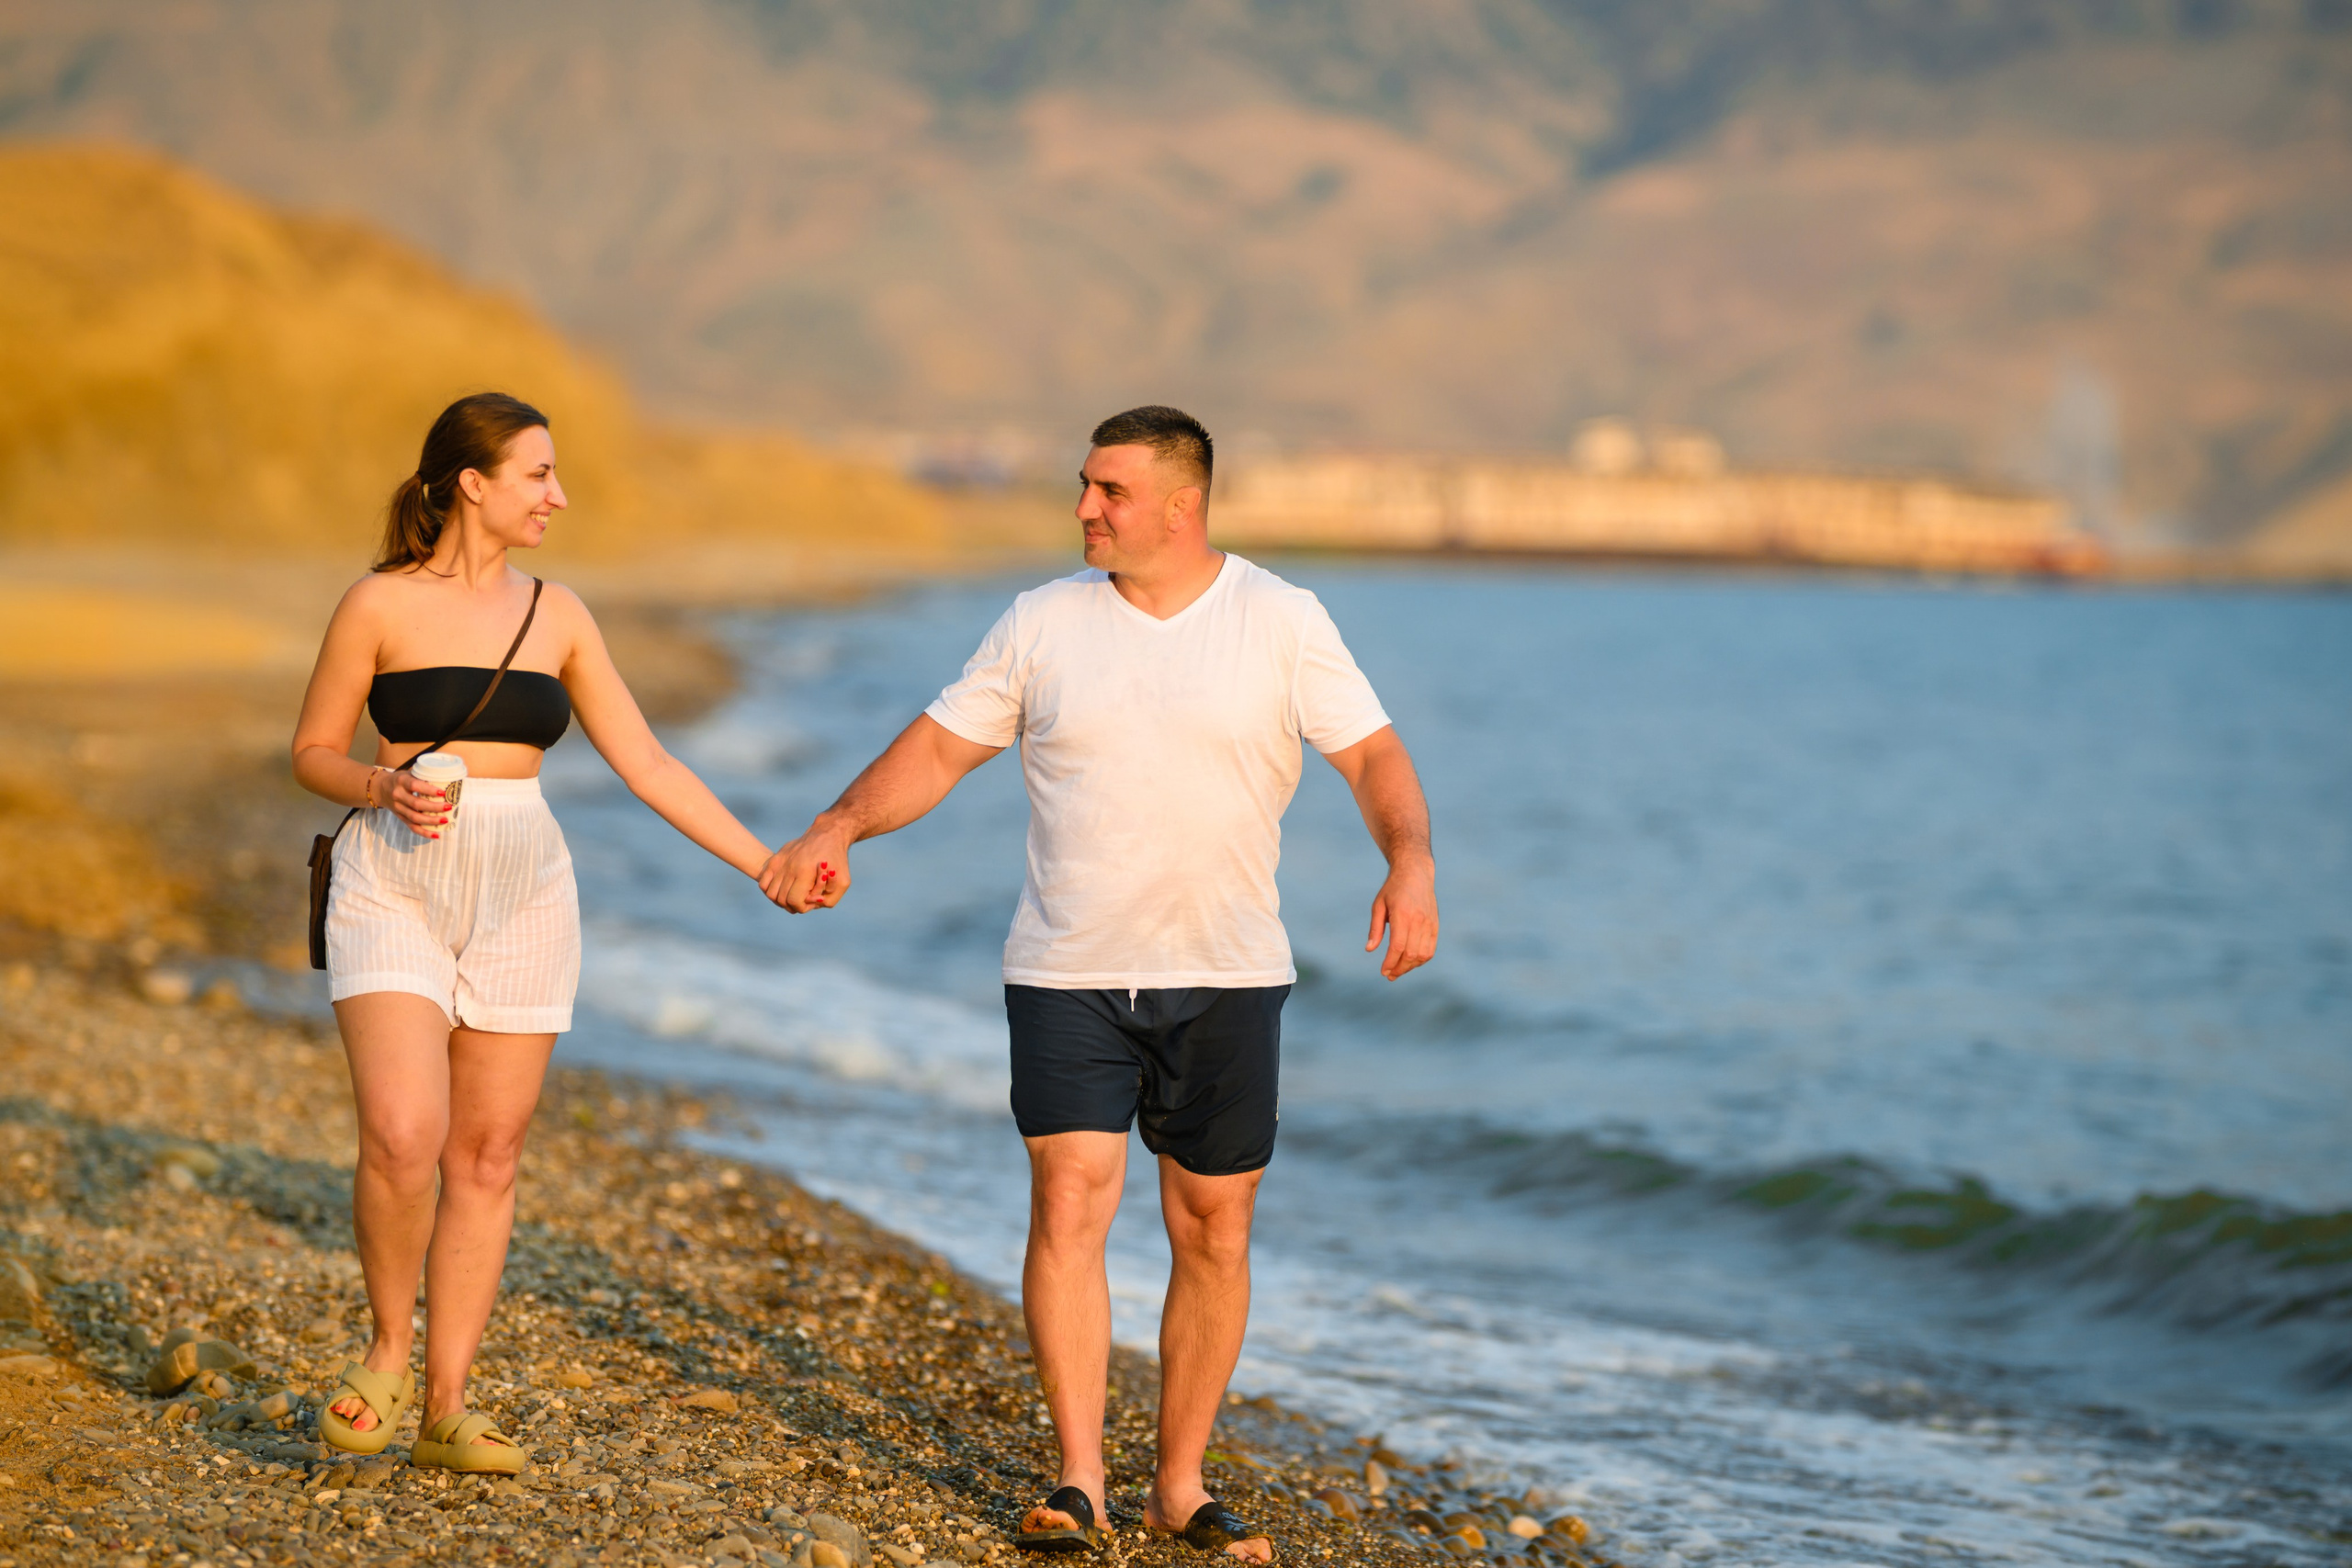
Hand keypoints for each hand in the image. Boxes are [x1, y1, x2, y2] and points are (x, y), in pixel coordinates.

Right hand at [383, 768, 451, 838]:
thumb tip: (449, 779)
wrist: (380, 788)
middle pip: (416, 804)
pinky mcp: (400, 817)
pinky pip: (412, 827)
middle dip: (434, 807)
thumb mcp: (409, 773)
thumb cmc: (401, 780)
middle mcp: (398, 795)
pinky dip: (424, 832)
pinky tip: (436, 835)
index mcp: (402, 781)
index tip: (443, 792)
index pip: (415, 786)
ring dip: (431, 821)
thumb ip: (424, 777)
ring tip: (445, 820)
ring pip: (414, 817)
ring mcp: (398, 808)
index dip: (429, 790)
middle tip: (448, 806)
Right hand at [758, 820, 851, 912]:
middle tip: (803, 899)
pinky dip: (770, 890)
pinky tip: (783, 889)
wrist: (827, 835)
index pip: (794, 901)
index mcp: (805, 872)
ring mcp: (780, 862)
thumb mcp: (843, 882)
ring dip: (781, 900)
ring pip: (771, 893)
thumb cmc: (836, 861)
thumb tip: (813, 903)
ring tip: (793, 896)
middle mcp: (790, 867)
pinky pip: (764, 883)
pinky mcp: (775, 859)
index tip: (810, 902)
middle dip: (793, 905)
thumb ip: (830, 899)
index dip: (802, 907)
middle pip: (782, 899)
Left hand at [1365, 853, 1437, 979]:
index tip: (1383, 971)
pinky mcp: (1435, 925)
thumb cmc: (1393, 889)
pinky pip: (1431, 949)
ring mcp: (1429, 923)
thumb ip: (1375, 928)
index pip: (1398, 946)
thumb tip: (1369, 949)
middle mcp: (1419, 921)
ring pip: (1423, 954)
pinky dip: (1421, 959)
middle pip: (1410, 954)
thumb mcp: (1378, 905)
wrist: (1416, 873)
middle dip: (1399, 968)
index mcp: (1403, 915)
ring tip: (1398, 970)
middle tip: (1389, 975)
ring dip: (1410, 966)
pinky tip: (1410, 962)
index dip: (1390, 962)